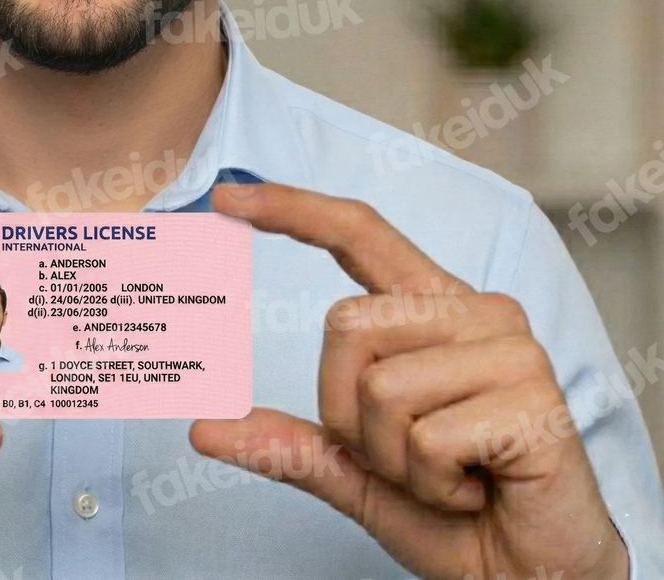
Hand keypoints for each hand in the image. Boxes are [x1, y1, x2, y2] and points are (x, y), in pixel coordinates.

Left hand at [190, 182, 628, 579]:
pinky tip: (477, 491)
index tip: (227, 196)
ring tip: (450, 477)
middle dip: (347, 413)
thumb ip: (290, 442)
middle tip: (409, 459)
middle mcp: (474, 312)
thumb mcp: (356, 472)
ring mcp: (509, 348)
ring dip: (394, 458)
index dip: (291, 209)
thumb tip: (204, 429)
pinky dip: (432, 485)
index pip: (358, 233)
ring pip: (380, 386)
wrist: (533, 579)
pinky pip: (427, 438)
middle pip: (346, 326)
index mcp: (432, 309)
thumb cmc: (453, 515)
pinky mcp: (533, 397)